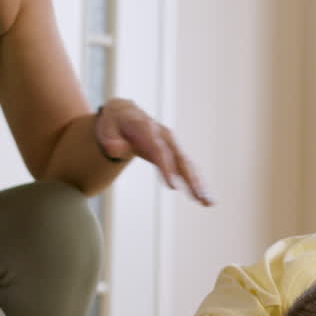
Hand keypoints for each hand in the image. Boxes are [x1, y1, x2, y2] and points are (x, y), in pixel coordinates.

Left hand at [94, 98, 211, 205]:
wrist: (124, 114)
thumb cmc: (114, 123)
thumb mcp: (106, 127)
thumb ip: (110, 138)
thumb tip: (114, 149)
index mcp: (148, 130)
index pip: (159, 151)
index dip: (167, 168)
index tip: (174, 187)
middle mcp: (164, 137)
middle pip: (180, 159)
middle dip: (191, 179)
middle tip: (200, 196)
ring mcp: (171, 145)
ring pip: (187, 165)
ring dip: (199, 183)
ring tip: (208, 202)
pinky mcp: (173, 153)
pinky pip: (187, 168)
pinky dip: (196, 182)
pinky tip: (205, 199)